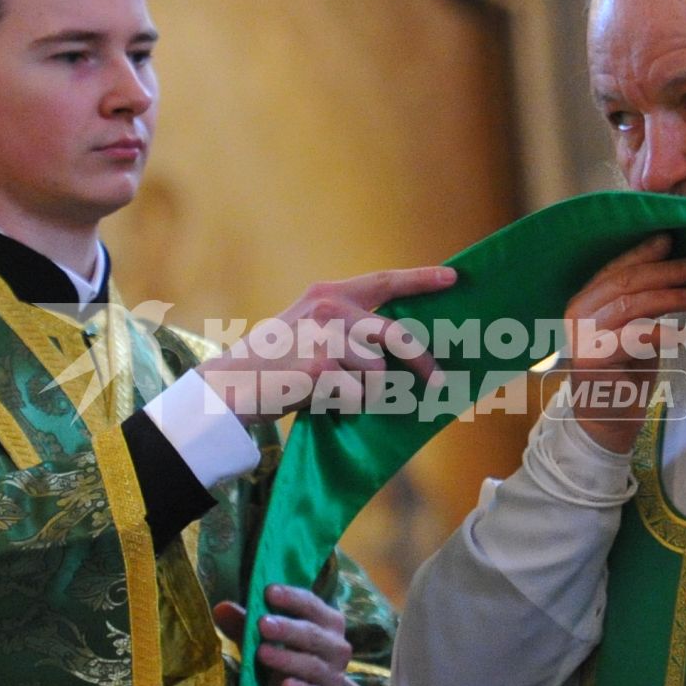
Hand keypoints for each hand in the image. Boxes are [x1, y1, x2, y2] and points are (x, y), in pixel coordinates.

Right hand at [198, 266, 455, 423]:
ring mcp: (327, 338)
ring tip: (334, 393)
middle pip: (396, 335)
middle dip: (422, 361)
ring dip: (366, 393)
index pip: (384, 282)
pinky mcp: (322, 368)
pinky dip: (346, 407)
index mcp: (328, 295)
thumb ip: (348, 328)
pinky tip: (319, 401)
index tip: (453, 277)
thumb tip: (398, 349)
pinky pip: (358, 396)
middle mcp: (330, 310)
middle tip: (437, 381)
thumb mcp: (310, 329)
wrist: (233, 384)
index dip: (421, 279)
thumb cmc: (276, 363)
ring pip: (377, 374)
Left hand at [213, 586, 359, 685]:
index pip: (311, 604)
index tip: (269, 591)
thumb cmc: (289, 664)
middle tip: (263, 624)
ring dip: (287, 658)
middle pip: (312, 634)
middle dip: (288, 628)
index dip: (291, 597)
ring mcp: (332, 676)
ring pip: (311, 665)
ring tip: (262, 653)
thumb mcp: (268, 643)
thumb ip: (246, 625)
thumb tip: (221, 607)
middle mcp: (335, 646)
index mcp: (325, 621)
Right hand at [561, 235, 685, 453]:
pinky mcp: (593, 362)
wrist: (607, 419)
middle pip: (624, 282)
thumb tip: (676, 265)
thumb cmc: (624, 371)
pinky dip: (661, 332)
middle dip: (664, 271)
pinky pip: (633, 338)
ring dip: (667, 297)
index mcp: (584, 301)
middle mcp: (577, 315)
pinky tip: (683, 333)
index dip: (643, 252)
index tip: (672, 240)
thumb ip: (645, 301)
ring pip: (629, 305)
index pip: (615, 268)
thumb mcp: (635, 328)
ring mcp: (583, 338)